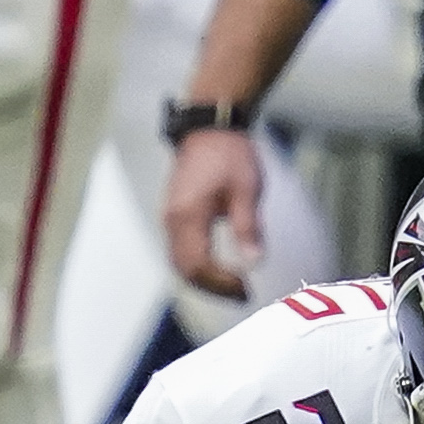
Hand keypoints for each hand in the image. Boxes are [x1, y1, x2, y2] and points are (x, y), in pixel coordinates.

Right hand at [165, 126, 265, 299]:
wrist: (209, 129)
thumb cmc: (230, 155)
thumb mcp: (247, 190)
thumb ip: (248, 228)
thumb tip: (254, 263)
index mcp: (188, 215)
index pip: (198, 264)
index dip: (221, 283)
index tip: (246, 288)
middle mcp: (172, 220)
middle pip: (185, 270)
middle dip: (213, 288)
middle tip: (243, 294)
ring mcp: (170, 218)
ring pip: (179, 264)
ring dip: (204, 280)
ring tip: (234, 286)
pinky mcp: (174, 216)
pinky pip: (179, 252)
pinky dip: (198, 267)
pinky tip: (221, 270)